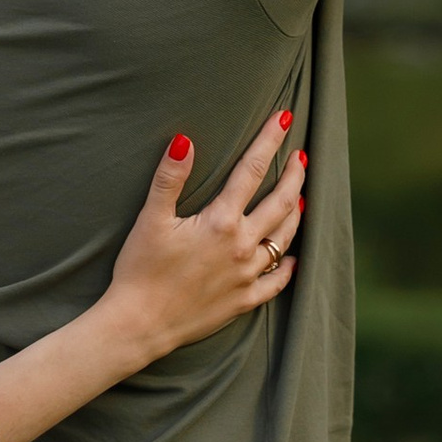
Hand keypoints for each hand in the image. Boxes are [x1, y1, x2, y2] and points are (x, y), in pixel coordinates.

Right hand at [0, 110, 308, 441]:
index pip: (252, 170)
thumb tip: (183, 140)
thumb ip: (169, 178)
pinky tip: (292, 257)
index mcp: (221, 222)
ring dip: (295, 214)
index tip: (285, 117)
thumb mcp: (150, 219)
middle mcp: (242, 247)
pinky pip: (276, 282)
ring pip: (283, 238)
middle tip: (302, 157)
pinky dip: (286, 266)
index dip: (269, 140)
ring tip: (301, 197)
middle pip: (280, 202)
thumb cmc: (140, 270)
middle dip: (294, 175)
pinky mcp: (244, 301)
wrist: (140, 325)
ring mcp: (247, 276)